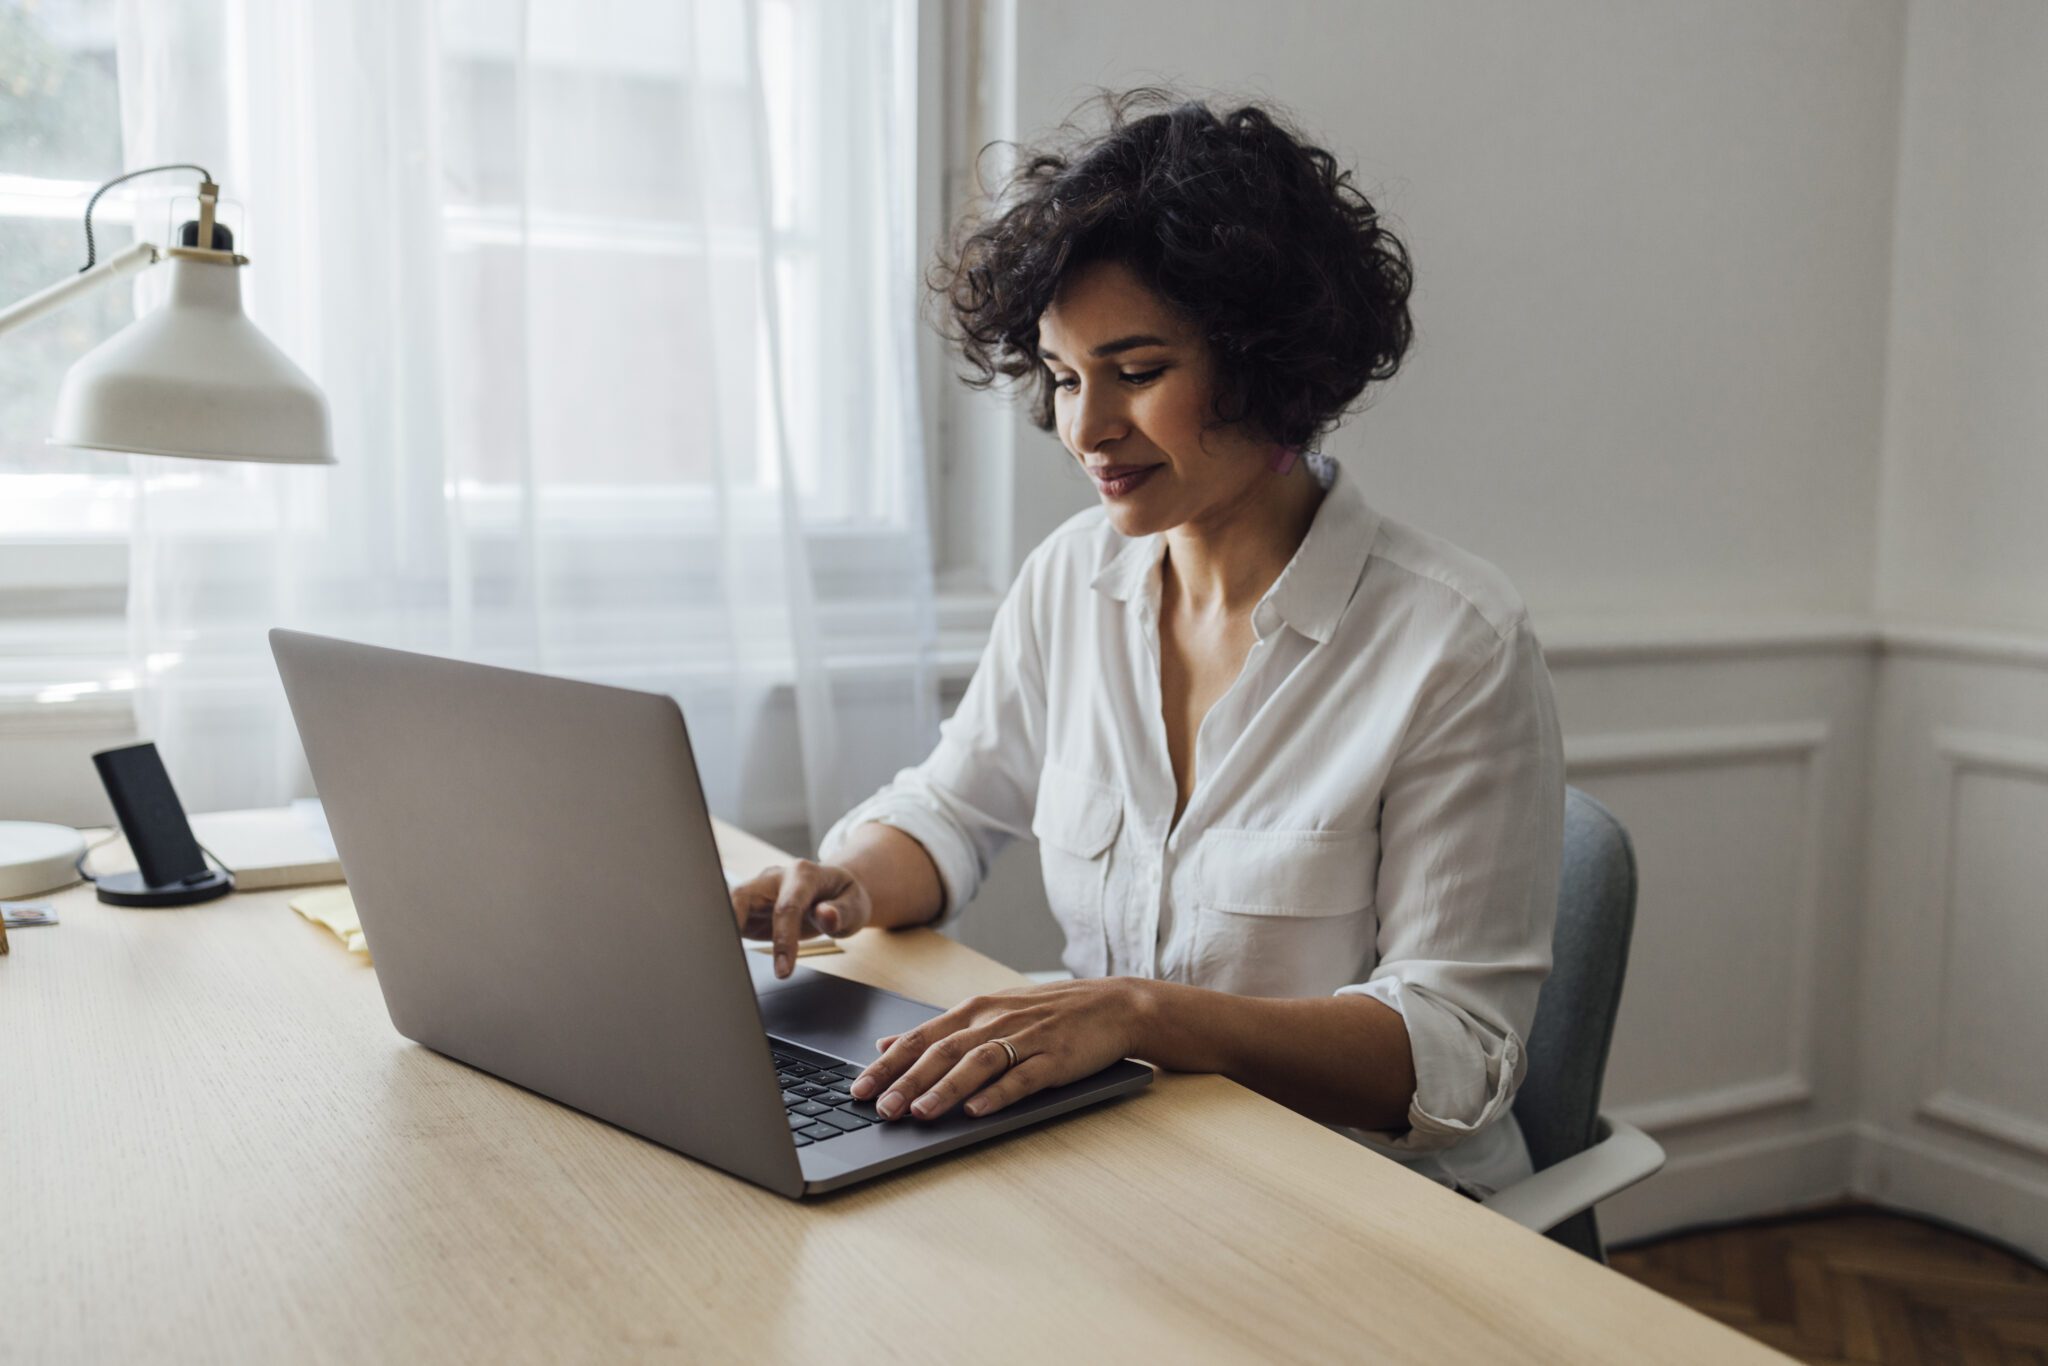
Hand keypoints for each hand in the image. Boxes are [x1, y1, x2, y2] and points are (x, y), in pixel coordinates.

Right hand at [730, 859, 871, 977]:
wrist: (837, 893)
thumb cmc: (845, 898)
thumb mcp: (855, 906)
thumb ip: (841, 912)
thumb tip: (826, 915)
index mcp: (803, 874)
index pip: (787, 907)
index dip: (783, 939)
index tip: (783, 971)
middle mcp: (775, 878)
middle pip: (742, 896)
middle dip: (732, 923)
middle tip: (729, 959)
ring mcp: (758, 891)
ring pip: (729, 905)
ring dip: (723, 931)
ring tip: (721, 961)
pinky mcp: (749, 908)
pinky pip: (730, 920)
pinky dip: (724, 937)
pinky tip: (722, 958)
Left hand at [849, 978, 1145, 1121]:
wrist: (1113, 1005)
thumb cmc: (1048, 1012)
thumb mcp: (990, 1011)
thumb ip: (939, 1030)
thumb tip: (888, 1044)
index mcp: (975, 1010)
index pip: (920, 1037)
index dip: (887, 1064)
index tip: (858, 1089)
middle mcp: (995, 1021)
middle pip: (943, 1051)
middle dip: (907, 1080)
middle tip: (880, 1108)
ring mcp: (1027, 1038)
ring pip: (977, 1063)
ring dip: (945, 1089)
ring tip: (919, 1113)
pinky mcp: (1056, 1058)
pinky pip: (1023, 1077)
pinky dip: (998, 1094)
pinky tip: (978, 1110)